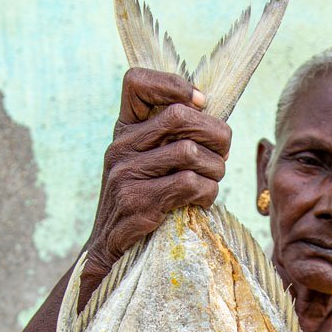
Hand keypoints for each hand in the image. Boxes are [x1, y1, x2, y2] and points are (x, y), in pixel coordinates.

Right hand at [83, 68, 231, 282]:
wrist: (109, 249)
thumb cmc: (141, 200)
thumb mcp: (145, 162)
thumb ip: (168, 138)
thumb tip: (215, 118)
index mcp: (123, 130)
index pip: (136, 82)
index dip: (173, 84)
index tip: (200, 103)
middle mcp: (120, 146)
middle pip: (180, 116)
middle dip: (215, 134)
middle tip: (223, 153)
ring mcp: (126, 174)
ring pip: (190, 152)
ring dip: (214, 169)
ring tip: (212, 181)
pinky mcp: (138, 202)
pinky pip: (189, 184)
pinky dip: (207, 192)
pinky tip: (202, 200)